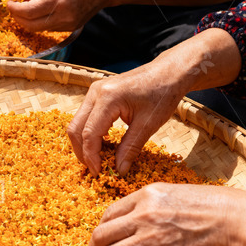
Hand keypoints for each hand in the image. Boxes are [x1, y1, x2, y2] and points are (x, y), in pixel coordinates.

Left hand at [7, 0, 112, 31]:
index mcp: (59, 0)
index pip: (29, 11)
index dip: (14, 9)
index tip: (9, 3)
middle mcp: (64, 16)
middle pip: (31, 25)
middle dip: (18, 17)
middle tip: (13, 7)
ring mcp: (68, 25)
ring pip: (38, 29)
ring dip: (28, 20)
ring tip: (25, 7)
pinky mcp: (70, 29)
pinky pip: (48, 29)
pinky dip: (39, 21)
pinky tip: (38, 11)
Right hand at [67, 64, 185, 176]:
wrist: (169, 72)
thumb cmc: (162, 95)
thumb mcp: (148, 125)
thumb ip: (130, 148)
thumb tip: (118, 171)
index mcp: (108, 98)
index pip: (89, 133)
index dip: (91, 156)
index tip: (99, 172)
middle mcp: (95, 93)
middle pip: (75, 128)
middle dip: (82, 152)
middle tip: (95, 169)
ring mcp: (94, 91)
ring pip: (77, 123)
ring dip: (84, 143)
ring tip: (98, 159)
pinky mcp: (97, 94)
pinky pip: (85, 117)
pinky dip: (89, 134)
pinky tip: (102, 145)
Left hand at [88, 183, 236, 245]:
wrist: (236, 221)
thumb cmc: (213, 206)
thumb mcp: (175, 193)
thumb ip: (152, 205)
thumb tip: (135, 220)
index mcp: (145, 195)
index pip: (108, 214)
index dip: (101, 230)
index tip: (104, 240)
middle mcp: (142, 215)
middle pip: (100, 235)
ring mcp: (151, 237)